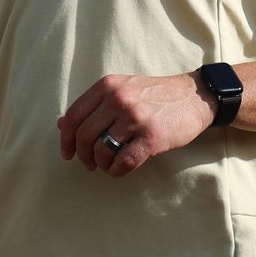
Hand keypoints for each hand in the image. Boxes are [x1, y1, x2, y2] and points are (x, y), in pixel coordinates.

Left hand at [57, 73, 214, 177]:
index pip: (73, 116)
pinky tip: (120, 169)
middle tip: (89, 164)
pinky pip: (123, 162)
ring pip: (101, 150)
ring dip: (101, 164)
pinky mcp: (152, 137)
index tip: (67, 153)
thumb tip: (61, 125)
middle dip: (82, 156)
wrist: (194, 96)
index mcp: (107, 86)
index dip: (66, 139)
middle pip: (84, 135)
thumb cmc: (154, 96)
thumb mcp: (122, 90)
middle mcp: (118, 99)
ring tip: (108, 164)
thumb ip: (93, 106)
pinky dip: (117, 170)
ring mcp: (135, 118)